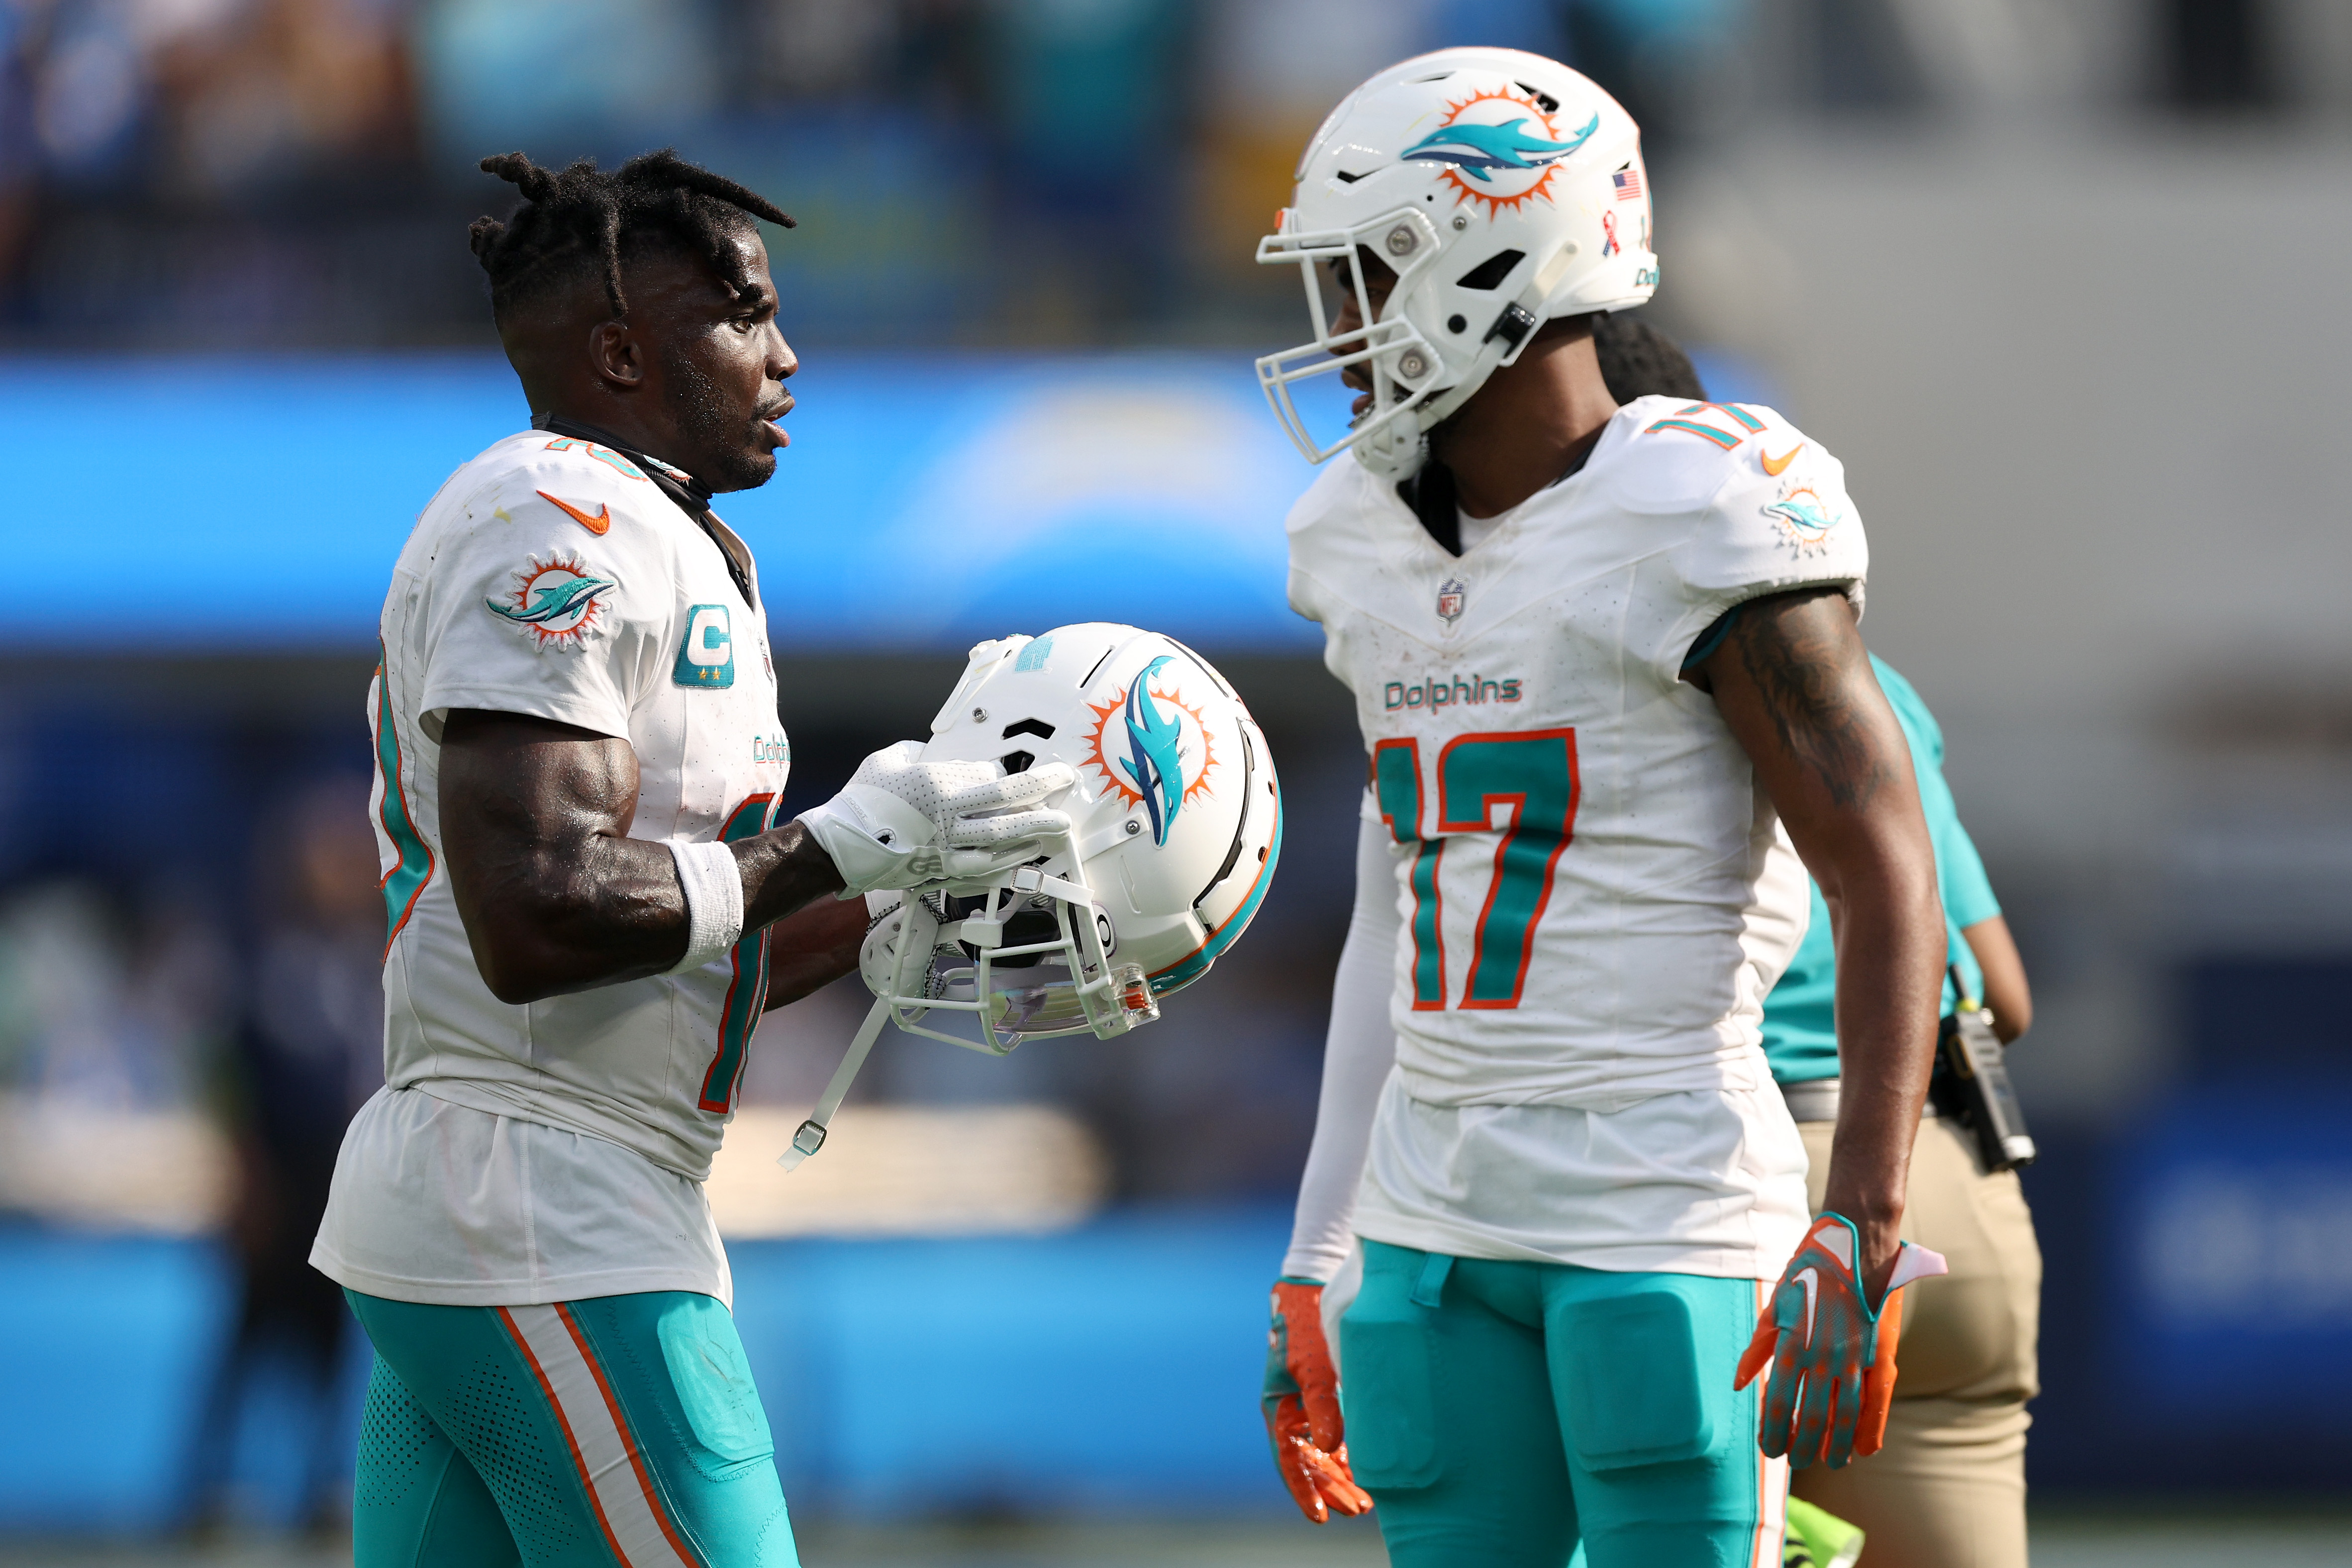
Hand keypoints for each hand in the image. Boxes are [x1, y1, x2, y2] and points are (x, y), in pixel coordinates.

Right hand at [797, 742, 1074, 894]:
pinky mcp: (943, 871)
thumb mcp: (889, 760)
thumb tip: (930, 753)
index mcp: (938, 783)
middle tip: (1067, 785)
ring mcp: (949, 846)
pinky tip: (1024, 858)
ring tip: (1059, 827)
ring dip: (1035, 831)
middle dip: (1043, 792)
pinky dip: (1008, 863)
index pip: (989, 776)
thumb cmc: (862, 799)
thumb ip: (917, 753)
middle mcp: (950, 815)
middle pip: (1008, 803)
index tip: (1019, 775)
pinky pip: (985, 869)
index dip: (1008, 775)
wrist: (840, 846)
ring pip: (1003, 838)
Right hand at [1263, 1279, 1371, 1523]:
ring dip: (1341, 1475)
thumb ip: (1322, 1406)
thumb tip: (1332, 1449)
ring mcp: (1308, 1403)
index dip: (1305, 1491)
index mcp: (1278, 1408)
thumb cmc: (1305, 1325)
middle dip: (1332, 1488)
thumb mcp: (1313, 1366)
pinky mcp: (1325, 1393)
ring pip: (1323, 1452)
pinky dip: (1347, 1453)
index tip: (1323, 1518)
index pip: (1289, 1460)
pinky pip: (1334, 1434)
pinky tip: (1363, 1468)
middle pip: (1310, 1462)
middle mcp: (1291, 1411)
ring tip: (1366, 1500)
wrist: (1311, 1288)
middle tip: (1359, 1510)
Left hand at [1735, 1213, 1946, 1468]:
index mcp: (1793, 1343)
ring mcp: (1855, 1357)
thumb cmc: (1811, 1270)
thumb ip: (1759, 1346)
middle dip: (1802, 1446)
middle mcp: (1824, 1355)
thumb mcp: (1777, 1302)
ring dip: (1836, 1445)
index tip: (1768, 1449)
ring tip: (1827, 1462)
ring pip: (1846, 1415)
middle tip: (1794, 1462)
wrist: (1859, 1244)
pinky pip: (1876, 1402)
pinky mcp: (1880, 1354)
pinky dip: (1870, 1429)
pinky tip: (1864, 1449)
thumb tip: (1738, 1383)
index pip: (1778, 1401)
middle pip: (1812, 1417)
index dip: (1773, 1430)